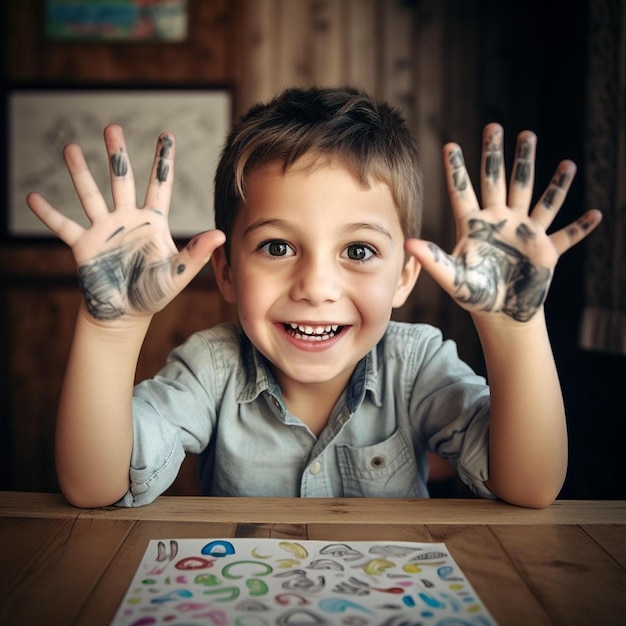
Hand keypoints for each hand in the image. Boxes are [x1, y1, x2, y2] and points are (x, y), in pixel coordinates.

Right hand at [27, 125, 224, 322]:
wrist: (125, 314)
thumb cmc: (154, 293)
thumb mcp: (178, 273)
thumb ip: (197, 253)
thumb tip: (221, 234)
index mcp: (153, 222)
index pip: (160, 184)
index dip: (163, 160)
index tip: (166, 134)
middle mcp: (127, 219)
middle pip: (122, 180)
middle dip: (117, 155)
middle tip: (112, 128)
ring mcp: (104, 230)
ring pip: (90, 195)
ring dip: (80, 173)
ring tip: (69, 148)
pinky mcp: (83, 245)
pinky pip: (63, 226)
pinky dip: (48, 214)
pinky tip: (32, 197)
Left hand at [405, 123, 601, 321]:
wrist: (500, 313)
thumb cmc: (474, 295)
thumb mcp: (452, 277)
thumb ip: (432, 259)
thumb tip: (408, 243)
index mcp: (474, 225)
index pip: (462, 191)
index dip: (456, 169)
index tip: (449, 144)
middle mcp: (499, 221)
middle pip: (499, 181)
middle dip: (498, 154)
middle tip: (496, 127)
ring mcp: (524, 232)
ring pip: (535, 196)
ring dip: (545, 177)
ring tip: (558, 158)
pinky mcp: (545, 249)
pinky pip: (566, 235)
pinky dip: (580, 228)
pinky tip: (596, 214)